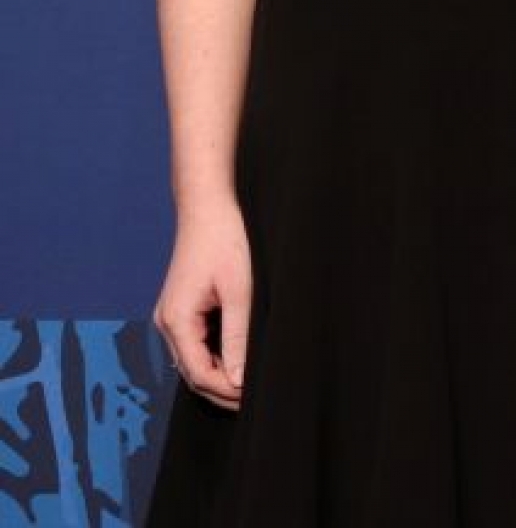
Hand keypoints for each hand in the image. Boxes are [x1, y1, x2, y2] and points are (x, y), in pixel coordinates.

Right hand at [154, 202, 251, 407]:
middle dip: (223, 389)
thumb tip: (240, 379)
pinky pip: (195, 344)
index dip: (226, 390)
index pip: (199, 373)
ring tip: (252, 384)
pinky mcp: (182, 309)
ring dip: (220, 375)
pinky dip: (215, 358)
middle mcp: (167, 323)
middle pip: (193, 372)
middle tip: (257, 399)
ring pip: (193, 360)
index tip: (255, 398)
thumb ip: (239, 336)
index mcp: (177, 321)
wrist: (209, 209)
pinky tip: (240, 361)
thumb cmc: (227, 242)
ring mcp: (172, 316)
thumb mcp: (240, 291)